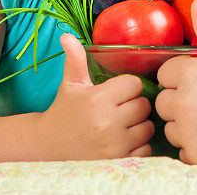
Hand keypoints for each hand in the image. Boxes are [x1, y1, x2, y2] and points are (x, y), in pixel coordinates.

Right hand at [36, 33, 153, 160]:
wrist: (48, 148)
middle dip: (134, 105)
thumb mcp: (70, 85)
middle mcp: (108, 122)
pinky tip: (122, 142)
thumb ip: (75, 60)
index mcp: (97, 99)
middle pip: (144, 105)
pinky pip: (146, 148)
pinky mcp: (120, 161)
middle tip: (118, 110)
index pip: (135, 84)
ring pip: (148, 127)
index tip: (116, 93)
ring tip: (121, 125)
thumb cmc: (64, 113)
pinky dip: (138, 146)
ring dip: (139, 125)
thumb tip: (67, 35)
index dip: (128, 87)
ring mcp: (115, 145)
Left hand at [156, 0, 196, 166]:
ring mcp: (188, 132)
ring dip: (185, 123)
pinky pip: (182, 149)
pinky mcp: (195, 155)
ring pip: (171, 126)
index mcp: (190, 74)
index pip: (166, 73)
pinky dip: (194, 145)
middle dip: (181, 99)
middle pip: (163, 101)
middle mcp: (183, 103)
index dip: (184, 76)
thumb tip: (196, 3)